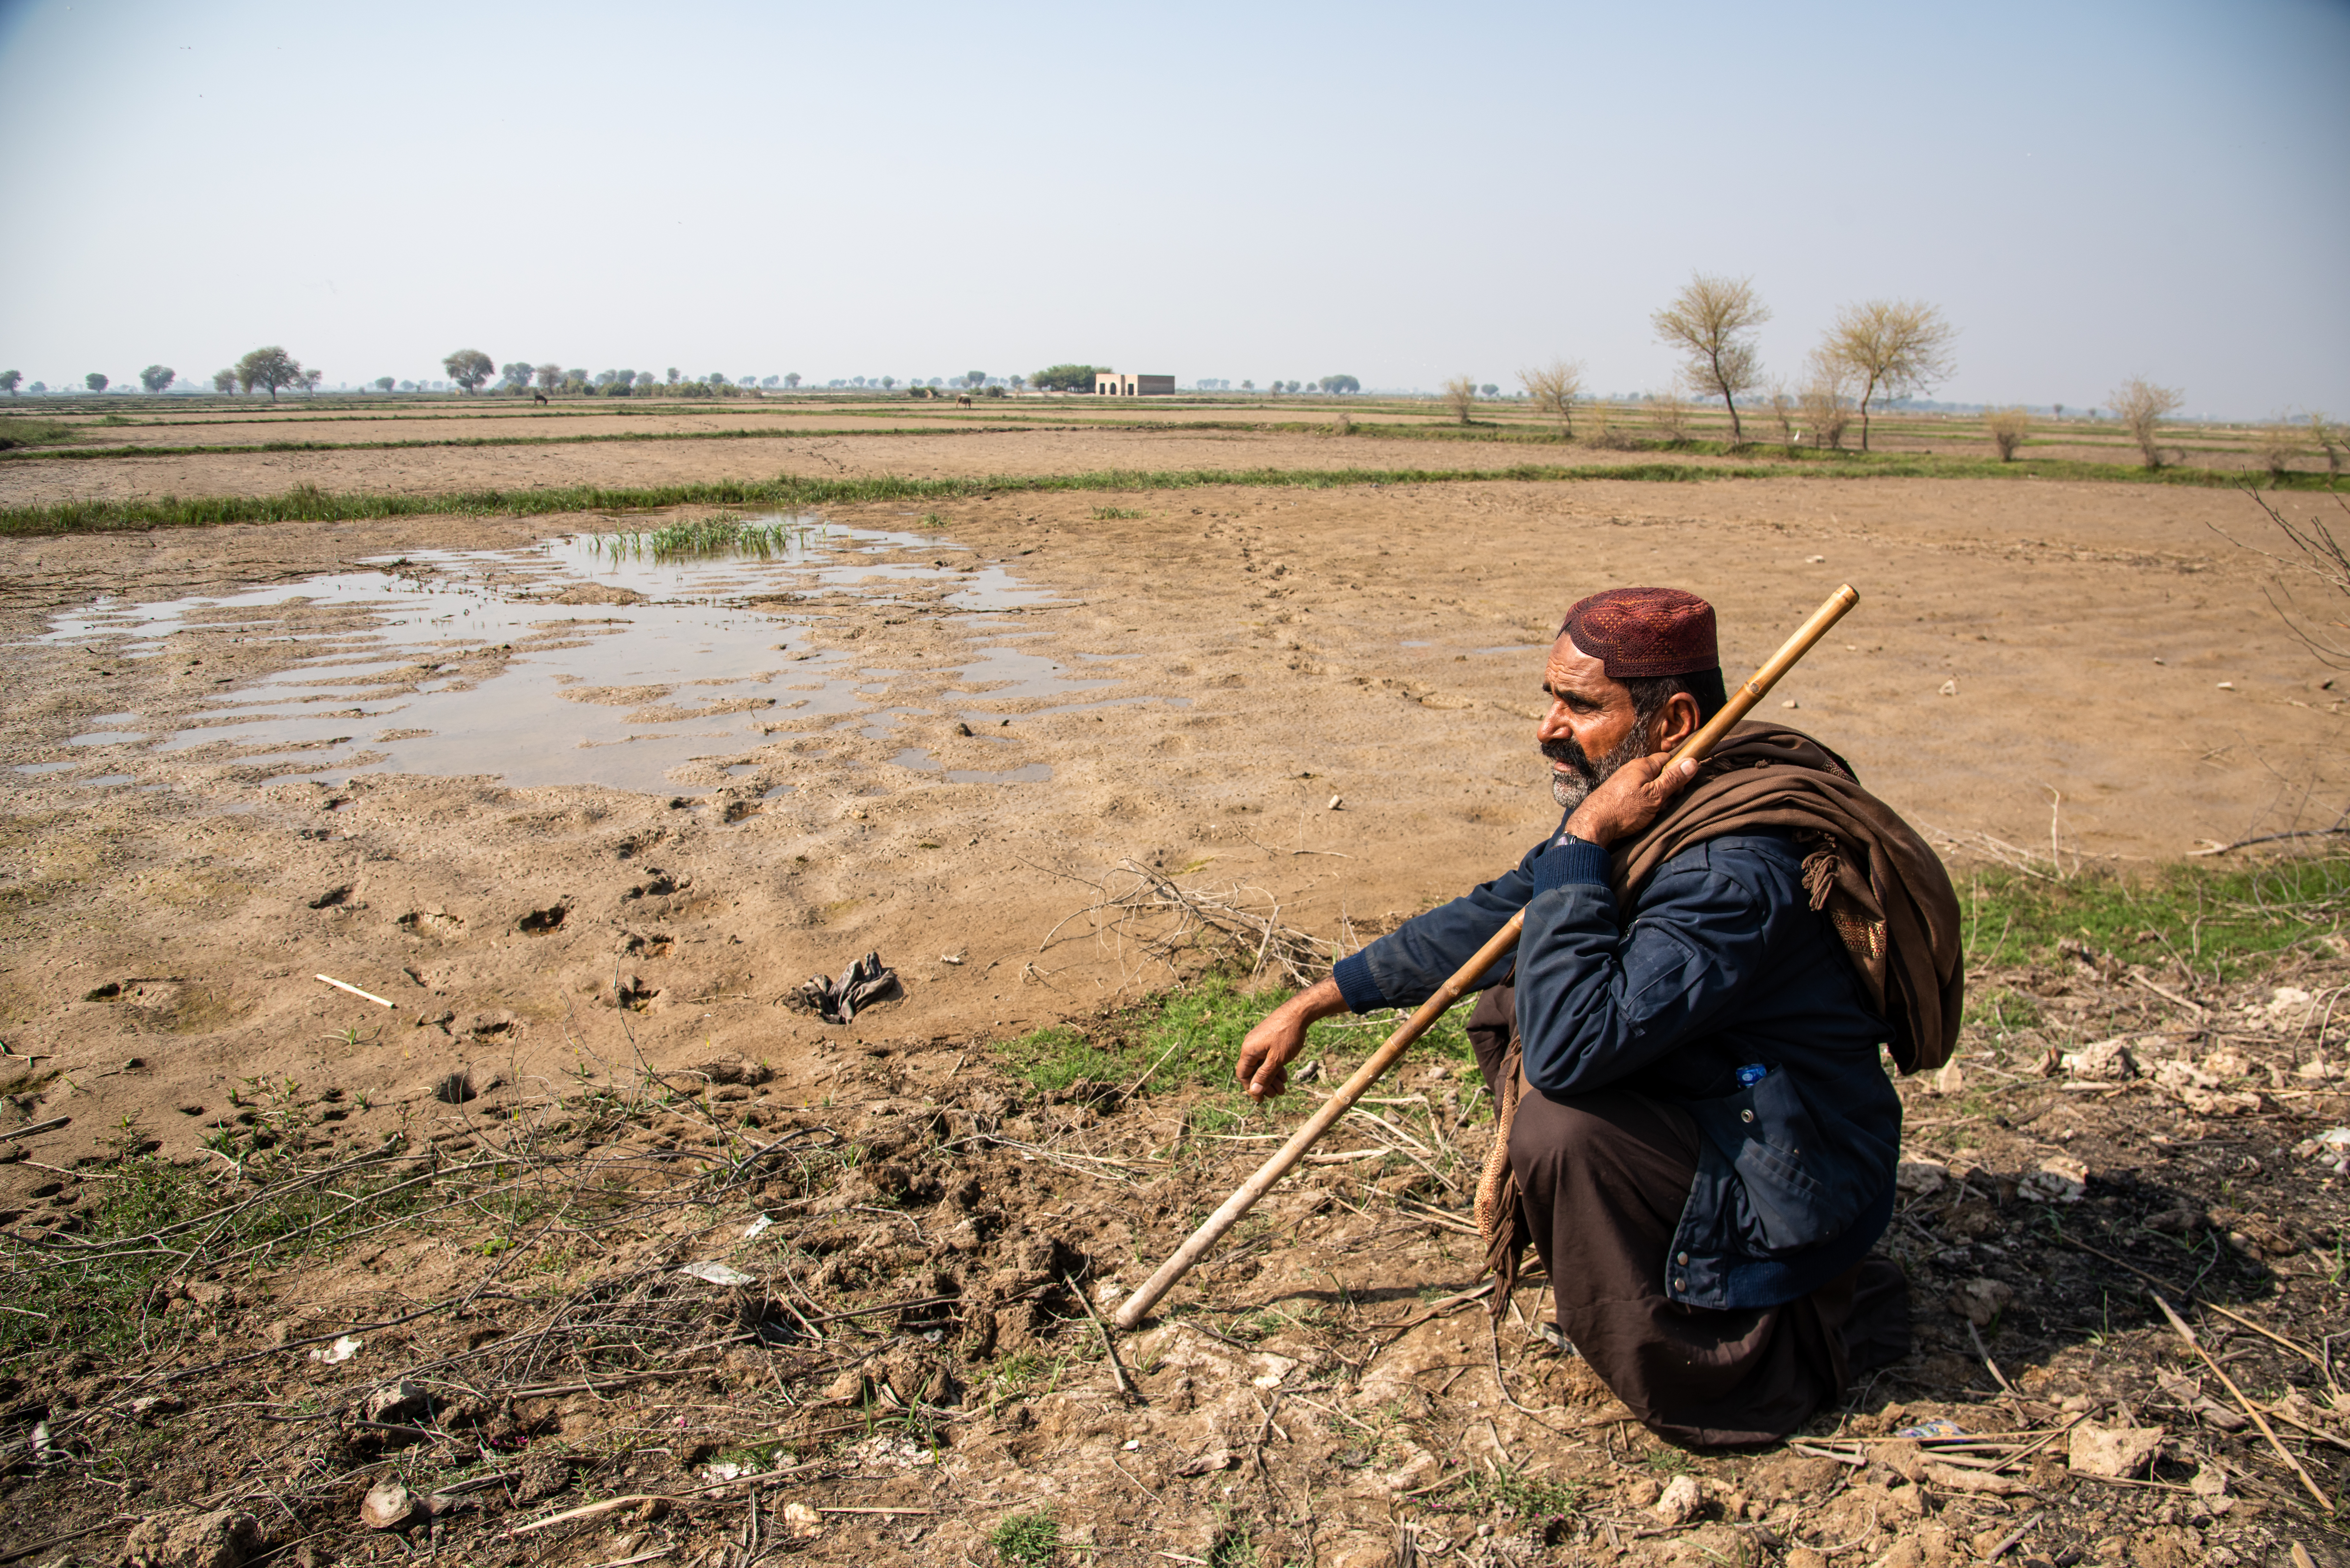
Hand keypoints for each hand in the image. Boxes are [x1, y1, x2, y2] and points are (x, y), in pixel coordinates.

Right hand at [1236, 976, 1348, 1100]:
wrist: (1299, 1012)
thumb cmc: (1288, 1035)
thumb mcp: (1277, 1060)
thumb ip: (1264, 1076)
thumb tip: (1253, 1091)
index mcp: (1249, 1050)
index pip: (1243, 1075)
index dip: (1251, 1089)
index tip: (1261, 1100)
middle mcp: (1250, 1045)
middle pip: (1253, 1071)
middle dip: (1264, 1085)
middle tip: (1276, 1095)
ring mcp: (1259, 1041)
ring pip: (1261, 1065)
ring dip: (1271, 1078)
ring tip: (1283, 1089)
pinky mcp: (1267, 1039)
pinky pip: (1267, 1057)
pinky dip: (1274, 1067)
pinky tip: (1285, 1075)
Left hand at [1563, 752, 1698, 848]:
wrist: (1593, 824)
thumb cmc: (1624, 809)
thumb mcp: (1655, 795)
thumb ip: (1673, 779)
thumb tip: (1692, 762)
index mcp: (1642, 765)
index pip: (1667, 759)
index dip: (1677, 772)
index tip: (1679, 788)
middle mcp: (1632, 770)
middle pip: (1659, 776)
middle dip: (1666, 792)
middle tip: (1662, 806)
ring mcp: (1624, 783)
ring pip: (1650, 789)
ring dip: (1655, 802)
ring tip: (1648, 814)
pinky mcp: (1619, 795)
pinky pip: (1638, 797)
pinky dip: (1643, 807)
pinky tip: (1639, 817)